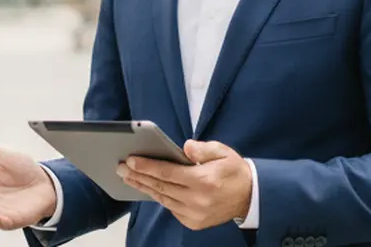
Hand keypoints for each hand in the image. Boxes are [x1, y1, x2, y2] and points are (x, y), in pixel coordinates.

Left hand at [119, 140, 252, 229]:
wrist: (250, 197)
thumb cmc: (234, 171)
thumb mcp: (223, 152)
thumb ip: (203, 149)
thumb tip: (185, 147)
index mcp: (203, 181)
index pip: (168, 173)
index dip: (147, 166)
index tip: (130, 160)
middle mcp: (197, 200)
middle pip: (160, 187)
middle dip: (138, 176)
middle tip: (121, 168)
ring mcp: (195, 214)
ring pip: (163, 199)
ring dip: (144, 188)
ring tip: (129, 178)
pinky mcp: (194, 222)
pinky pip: (171, 208)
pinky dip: (159, 198)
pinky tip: (148, 189)